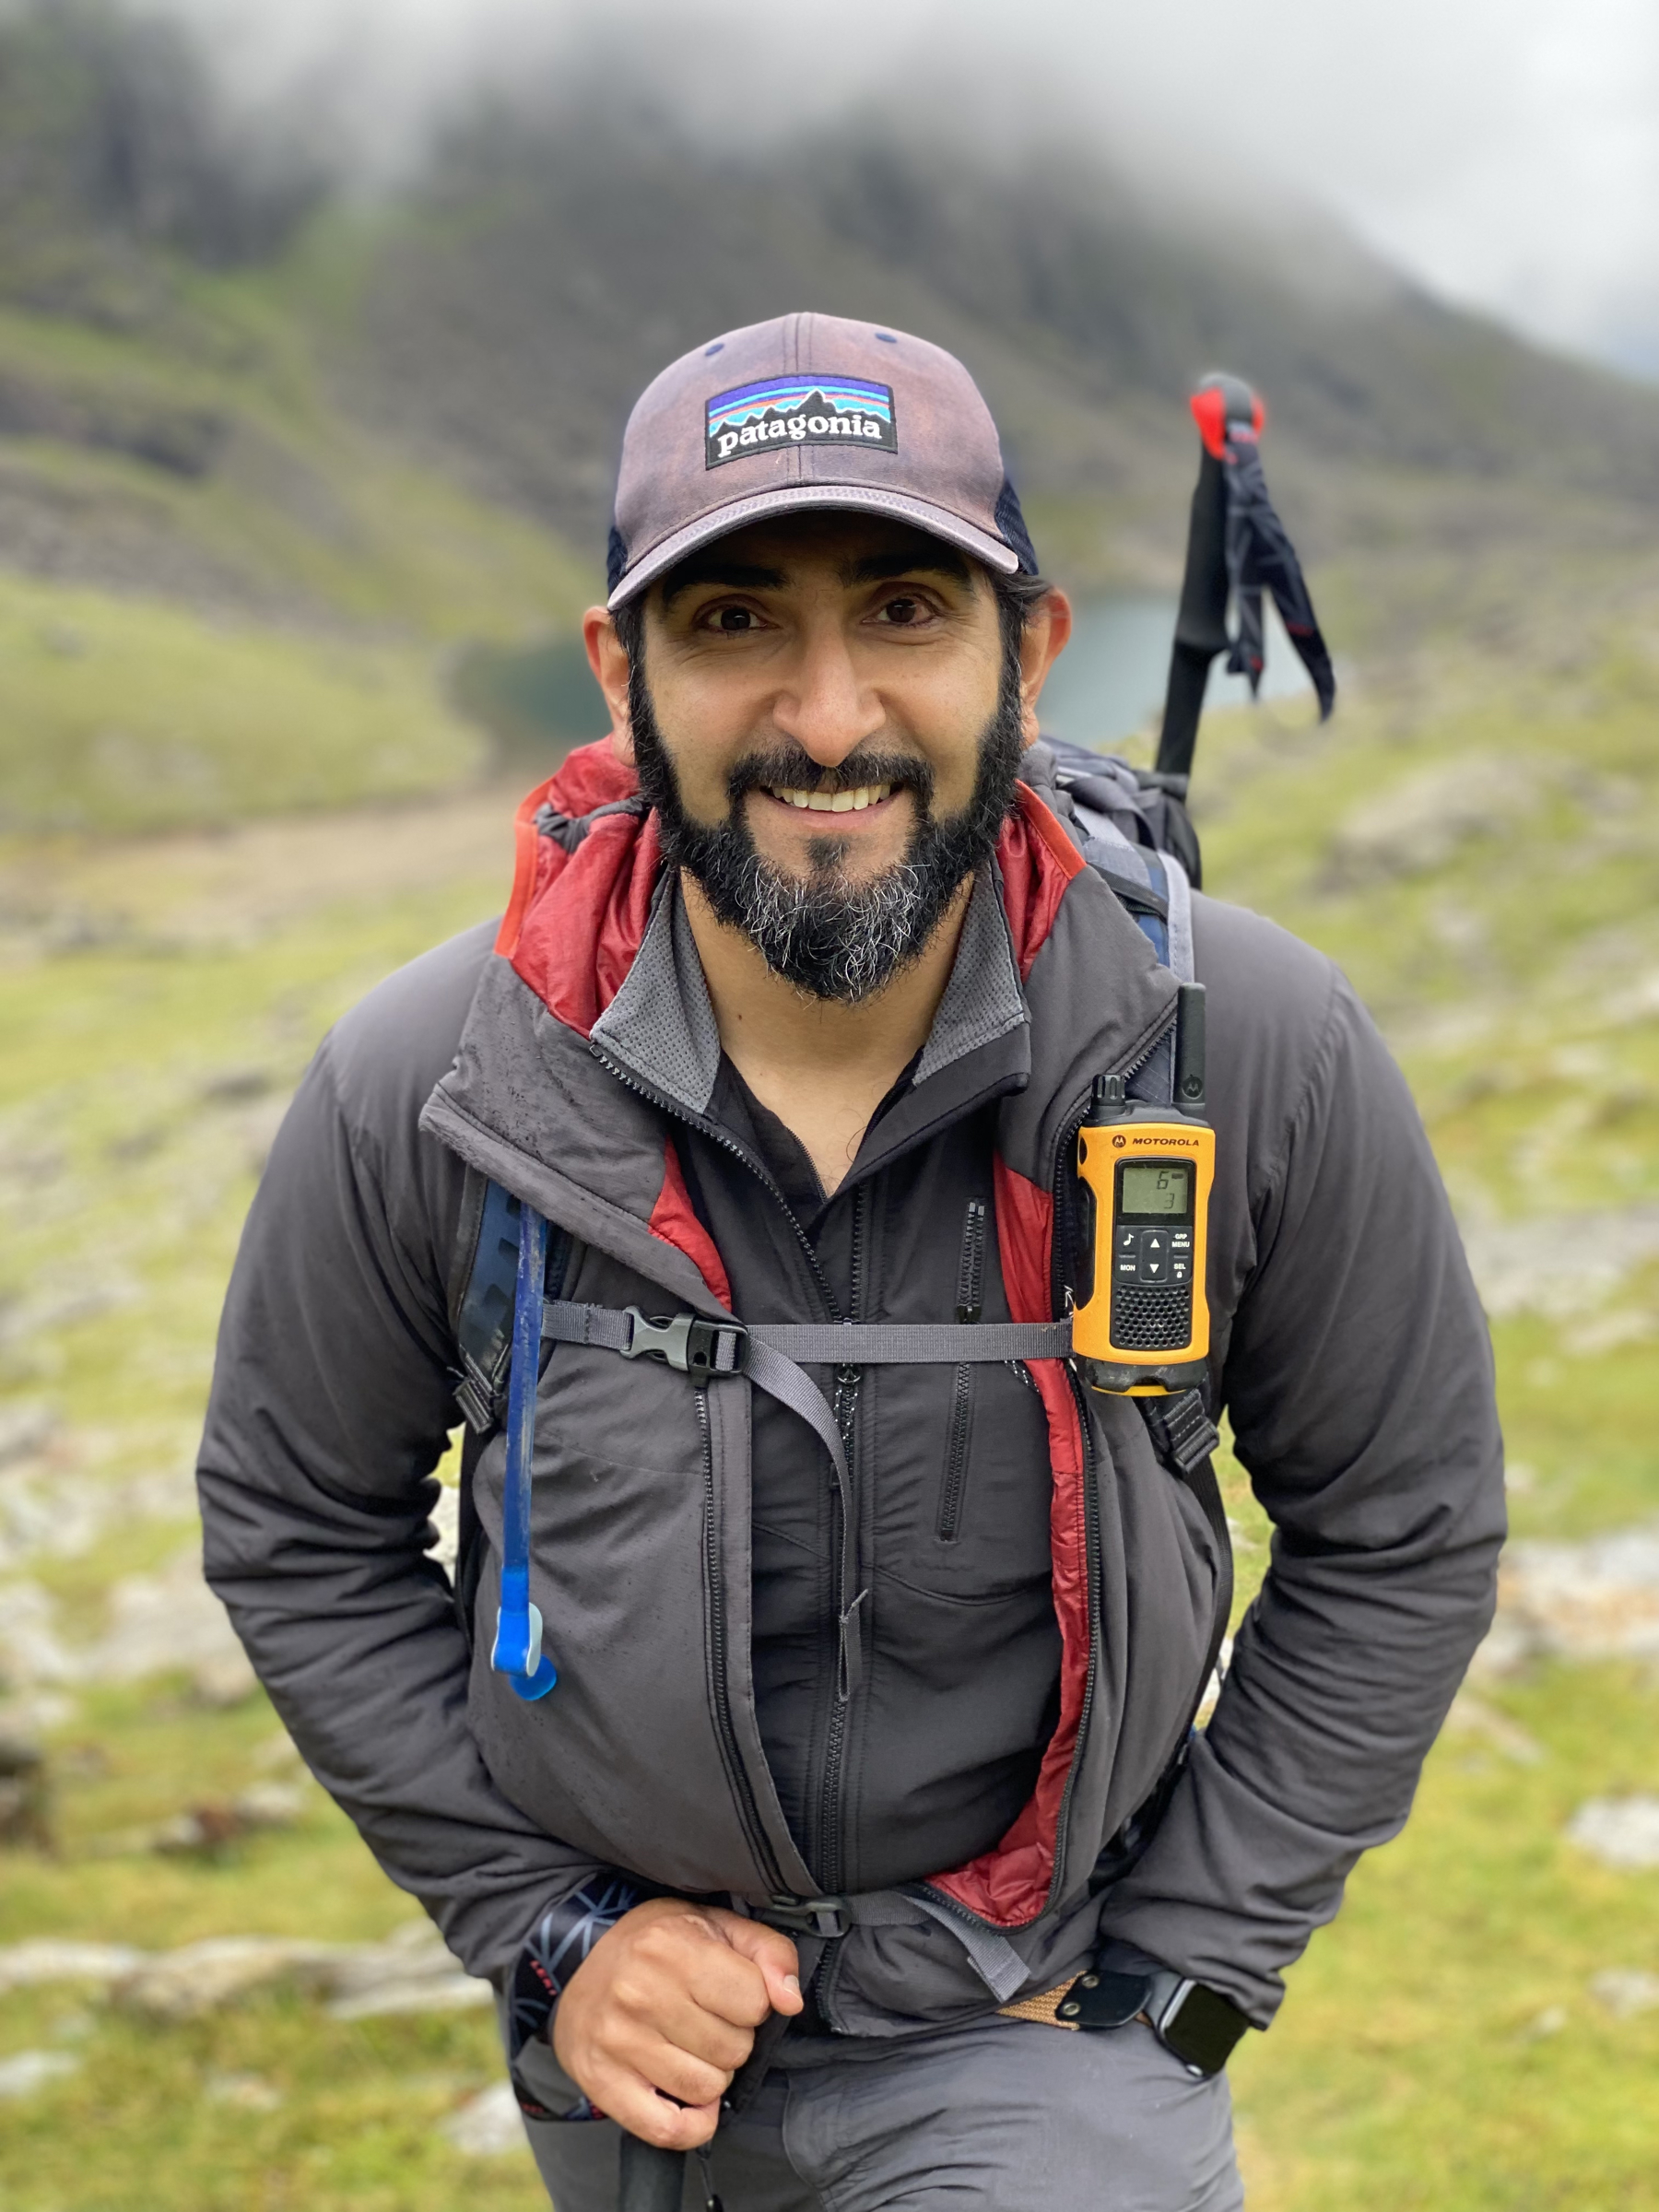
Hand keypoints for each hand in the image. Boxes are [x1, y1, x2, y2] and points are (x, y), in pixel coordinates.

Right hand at [552, 1898, 801, 2148]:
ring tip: (692, 2049)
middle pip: (733, 2049)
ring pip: (706, 2089)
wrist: (578, 1967)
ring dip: (713, 2077)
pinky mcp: (602, 2083)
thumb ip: (767, 1952)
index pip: (754, 2001)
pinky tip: (689, 2099)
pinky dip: (692, 2124)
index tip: (733, 1995)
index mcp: (670, 1945)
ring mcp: (617, 2041)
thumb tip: (790, 2000)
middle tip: (709, 2022)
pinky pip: (668, 2129)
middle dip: (734, 2040)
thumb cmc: (656, 1946)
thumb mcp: (715, 1925)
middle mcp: (639, 1993)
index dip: (754, 2002)